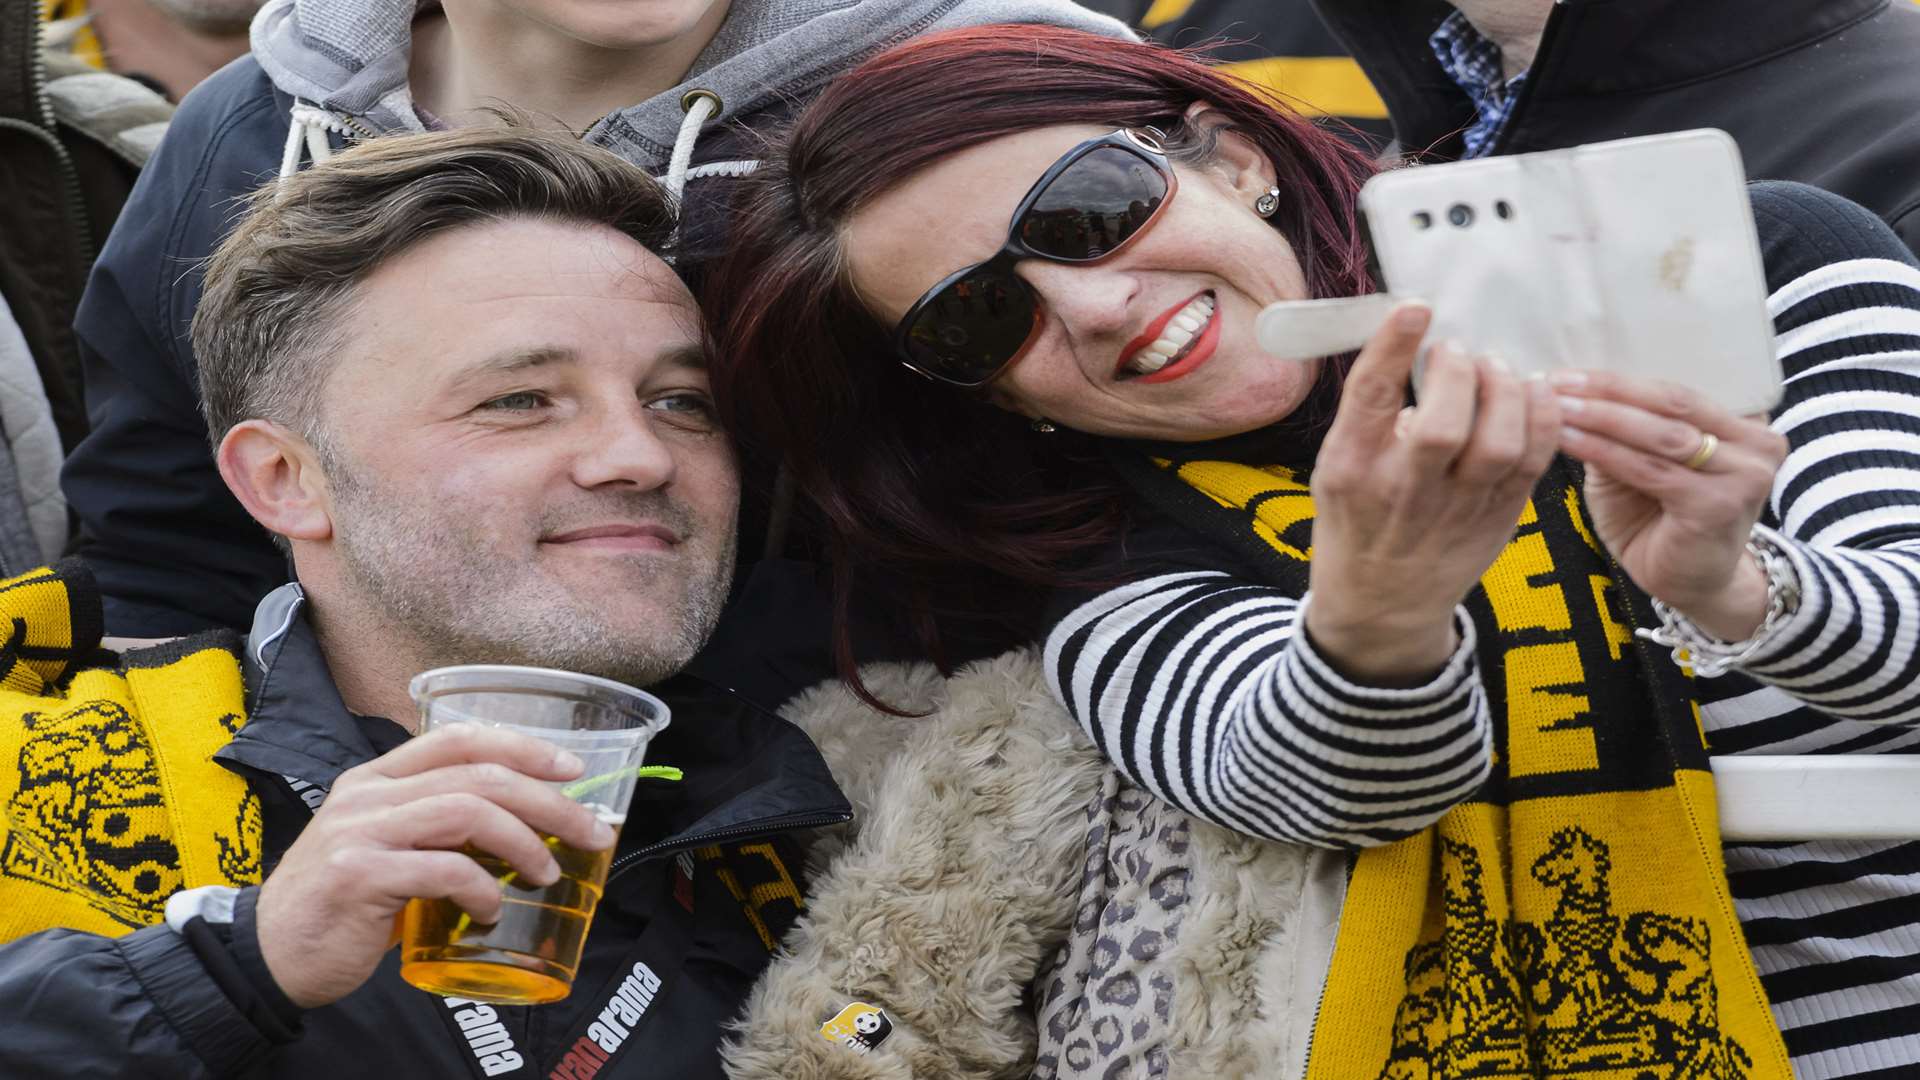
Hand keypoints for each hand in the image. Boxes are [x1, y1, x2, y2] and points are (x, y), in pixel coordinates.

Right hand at [254, 724, 612, 1008]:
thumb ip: (439, 831)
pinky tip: (491, 909)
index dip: (523, 747)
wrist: (268, 956)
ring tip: (546, 873)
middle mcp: (367, 795)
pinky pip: (443, 870)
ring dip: (523, 843)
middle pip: (478, 775)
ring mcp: (360, 833)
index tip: (572, 770)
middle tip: (589, 831)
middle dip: (547, 801)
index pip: (458, 738)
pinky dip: (482, 889)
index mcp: (377, 778)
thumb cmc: (341, 904)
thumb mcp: (389, 849)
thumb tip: (522, 831)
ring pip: (467, 812)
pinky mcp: (359, 877)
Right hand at [1306, 303, 1561, 682]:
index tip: (1414, 308)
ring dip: (1504, 390)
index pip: (1370, 399)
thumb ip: (1371, 420)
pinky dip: (1542, 416)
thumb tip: (1418, 355)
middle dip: (1458, 373)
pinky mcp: (1500, 517)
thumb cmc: (1356, 522)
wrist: (1381, 604)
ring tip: (1493, 369)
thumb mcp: (1334, 470)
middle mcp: (1403, 491)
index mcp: (1350, 470)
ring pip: (1499, 442)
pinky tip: (1532, 391)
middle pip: (1444, 422)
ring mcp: (1457, 509)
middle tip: (1455, 352)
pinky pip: (1534, 460)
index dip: (1394, 347)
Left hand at [1552, 370, 1786, 638]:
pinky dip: (1603, 451)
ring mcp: (1744, 474)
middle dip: (1607, 391)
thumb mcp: (1639, 468)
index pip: (1675, 390)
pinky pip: (1649, 469)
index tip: (1565, 371)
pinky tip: (1566, 440)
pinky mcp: (1719, 504)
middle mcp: (1757, 443)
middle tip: (1555, 382)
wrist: (1694, 584)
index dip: (1618, 379)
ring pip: (1660, 434)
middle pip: (1671, 403)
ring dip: (1601, 417)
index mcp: (1744, 425)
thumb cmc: (1662, 522)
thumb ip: (1622, 432)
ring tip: (1554, 407)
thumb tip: (1571, 390)